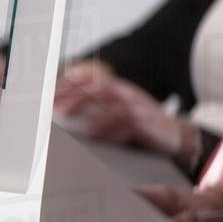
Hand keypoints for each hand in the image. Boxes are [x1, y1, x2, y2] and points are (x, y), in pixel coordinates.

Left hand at [55, 63, 185, 156]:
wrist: (173, 135)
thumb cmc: (137, 126)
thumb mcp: (115, 113)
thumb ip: (92, 110)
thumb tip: (59, 113)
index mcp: (117, 89)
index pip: (91, 82)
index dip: (70, 86)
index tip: (48, 96)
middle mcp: (128, 94)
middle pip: (101, 89)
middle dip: (77, 97)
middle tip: (56, 109)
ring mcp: (140, 107)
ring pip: (117, 107)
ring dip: (96, 117)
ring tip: (76, 125)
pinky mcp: (151, 124)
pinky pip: (132, 126)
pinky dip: (115, 133)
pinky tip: (100, 140)